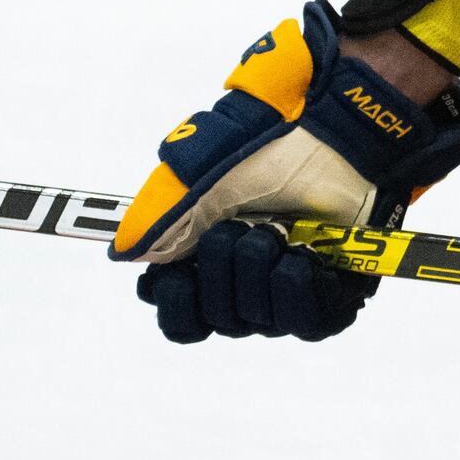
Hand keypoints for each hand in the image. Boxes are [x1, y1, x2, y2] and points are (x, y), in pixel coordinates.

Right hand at [108, 0, 459, 343]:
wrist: (333, 135)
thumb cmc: (268, 150)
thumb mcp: (198, 176)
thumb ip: (158, 215)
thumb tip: (124, 252)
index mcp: (212, 263)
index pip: (184, 321)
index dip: (178, 304)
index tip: (177, 274)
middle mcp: (250, 286)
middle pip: (219, 320)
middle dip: (221, 271)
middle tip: (238, 230)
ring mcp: (292, 292)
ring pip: (261, 322)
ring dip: (258, 272)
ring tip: (276, 233)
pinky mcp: (335, 294)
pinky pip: (309, 323)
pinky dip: (297, 288)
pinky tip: (301, 257)